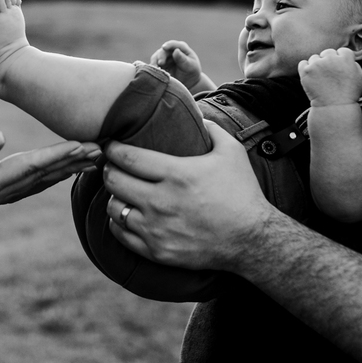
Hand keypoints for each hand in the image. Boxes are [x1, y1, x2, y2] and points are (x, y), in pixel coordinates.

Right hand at [0, 131, 100, 229]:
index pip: (32, 167)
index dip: (60, 154)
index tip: (86, 145)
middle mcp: (0, 192)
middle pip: (46, 174)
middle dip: (76, 161)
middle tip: (106, 149)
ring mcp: (0, 194)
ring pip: (43, 179)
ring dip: (70, 167)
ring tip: (96, 156)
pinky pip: (34, 181)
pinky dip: (54, 172)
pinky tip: (67, 166)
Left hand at [101, 121, 275, 272]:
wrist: (253, 240)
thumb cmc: (242, 192)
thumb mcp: (231, 152)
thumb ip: (211, 127)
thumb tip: (196, 111)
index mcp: (177, 174)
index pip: (127, 157)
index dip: (113, 148)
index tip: (112, 145)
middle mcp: (162, 201)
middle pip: (113, 181)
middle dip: (109, 169)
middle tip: (113, 166)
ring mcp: (157, 229)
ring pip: (114, 208)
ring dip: (115, 196)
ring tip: (123, 191)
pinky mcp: (157, 251)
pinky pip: (121, 234)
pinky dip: (119, 222)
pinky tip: (128, 214)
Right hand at [149, 39, 204, 90]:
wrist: (189, 82)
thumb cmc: (192, 72)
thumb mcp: (190, 66)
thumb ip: (183, 59)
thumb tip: (176, 51)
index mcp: (181, 48)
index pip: (174, 45)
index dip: (169, 45)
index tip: (164, 47)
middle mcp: (171, 51)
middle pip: (163, 51)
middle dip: (161, 56)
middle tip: (161, 64)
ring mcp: (164, 57)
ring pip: (156, 57)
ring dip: (155, 62)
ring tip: (156, 69)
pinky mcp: (159, 64)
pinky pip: (154, 65)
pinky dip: (153, 68)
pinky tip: (155, 72)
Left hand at [298, 47, 361, 106]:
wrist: (334, 108)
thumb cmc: (350, 94)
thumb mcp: (360, 78)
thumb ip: (354, 64)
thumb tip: (345, 56)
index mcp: (346, 58)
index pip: (342, 51)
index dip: (342, 60)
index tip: (341, 70)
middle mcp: (331, 59)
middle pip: (328, 52)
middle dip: (329, 61)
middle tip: (330, 75)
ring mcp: (317, 64)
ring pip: (315, 58)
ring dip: (317, 66)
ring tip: (322, 80)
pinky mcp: (306, 71)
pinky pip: (303, 63)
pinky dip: (306, 69)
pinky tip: (312, 77)